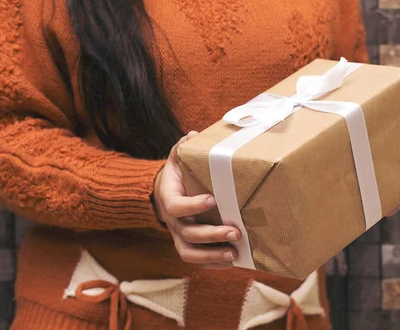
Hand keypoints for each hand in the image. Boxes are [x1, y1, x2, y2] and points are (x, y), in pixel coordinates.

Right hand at [153, 131, 239, 267]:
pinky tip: (232, 261)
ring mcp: (179, 236)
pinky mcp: (187, 245)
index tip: (213, 199)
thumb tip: (193, 135)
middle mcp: (173, 221)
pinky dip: (212, 263)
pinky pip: (196, 260)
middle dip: (212, 235)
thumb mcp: (176, 158)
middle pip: (188, 234)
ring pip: (190, 253)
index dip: (193, 206)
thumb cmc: (176, 175)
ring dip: (212, 255)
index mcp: (169, 198)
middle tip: (235, 232)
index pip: (176, 207)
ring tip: (234, 253)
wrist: (163, 194)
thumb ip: (182, 148)